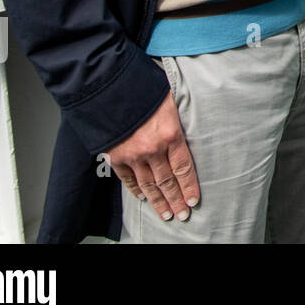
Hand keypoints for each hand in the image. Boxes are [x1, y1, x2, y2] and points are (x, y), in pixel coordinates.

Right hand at [105, 92, 199, 220]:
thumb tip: (190, 128)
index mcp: (170, 134)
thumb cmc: (144, 89)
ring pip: (148, 185)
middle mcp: (153, 149)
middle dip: (176, 200)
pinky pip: (128, 179)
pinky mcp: (116, 157)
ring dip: (158, 202)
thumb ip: (179, 119)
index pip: (184, 167)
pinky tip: (143, 198)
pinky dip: (136, 190)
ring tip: (166, 214)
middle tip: (183, 215)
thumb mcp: (171, 99)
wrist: (110, 89)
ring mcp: (133, 155)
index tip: (194, 201)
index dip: (189, 186)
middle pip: (167, 181)